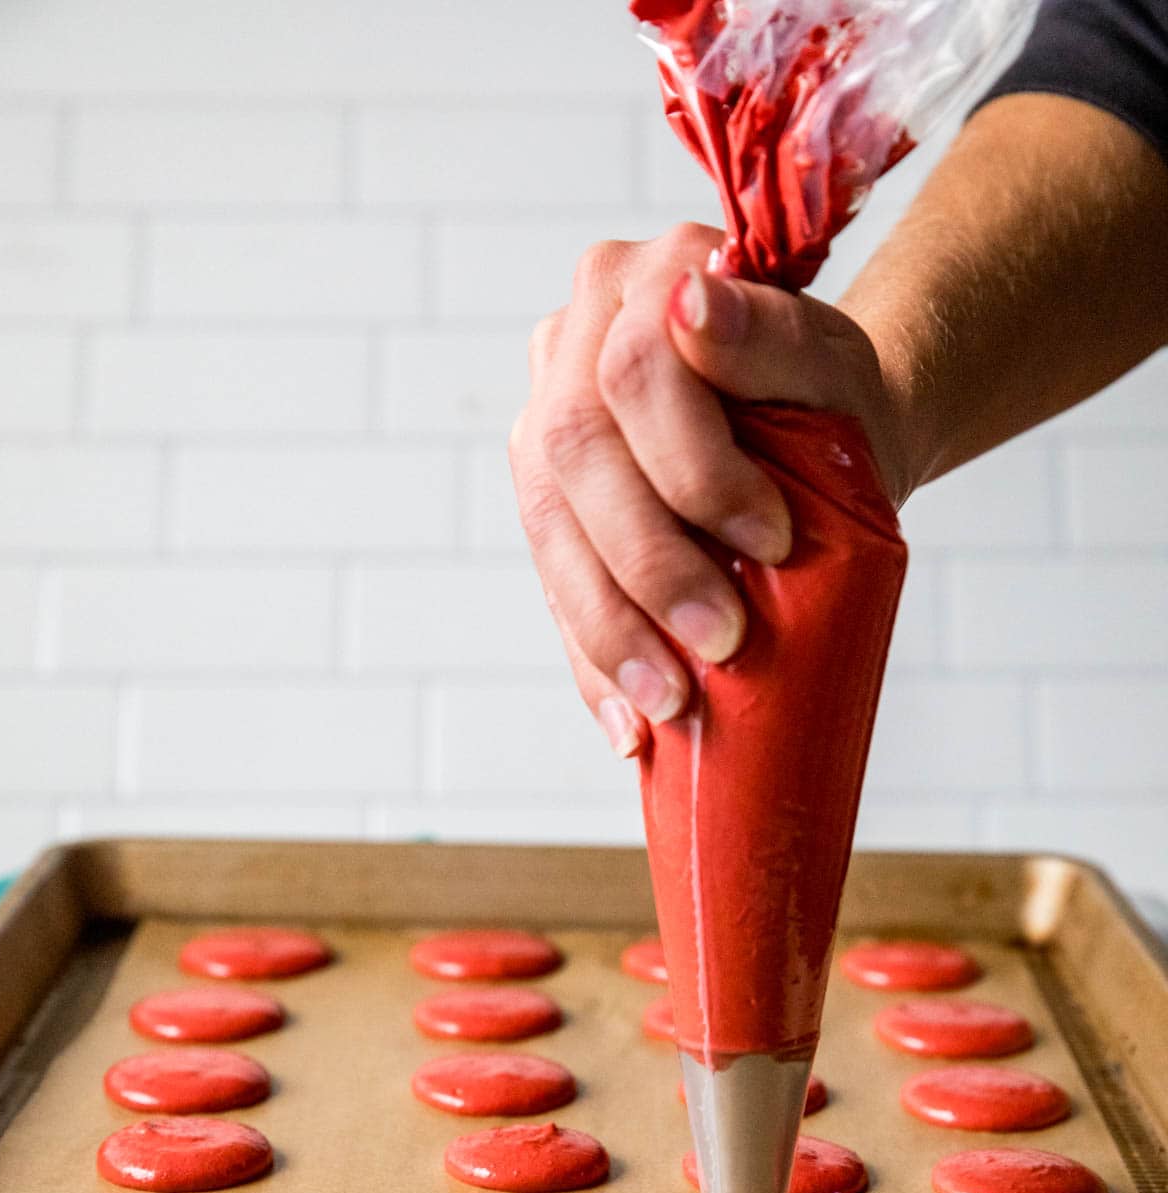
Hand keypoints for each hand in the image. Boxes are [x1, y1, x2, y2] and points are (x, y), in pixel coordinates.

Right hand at [509, 223, 908, 754]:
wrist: (822, 436)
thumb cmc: (833, 397)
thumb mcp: (833, 361)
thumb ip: (771, 332)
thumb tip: (693, 308)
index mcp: (644, 279)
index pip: (634, 371)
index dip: (694, 466)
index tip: (773, 539)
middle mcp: (575, 339)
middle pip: (577, 454)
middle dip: (648, 563)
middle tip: (722, 642)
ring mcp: (546, 419)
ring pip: (550, 527)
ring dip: (610, 628)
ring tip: (669, 703)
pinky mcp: (547, 501)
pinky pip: (552, 586)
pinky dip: (594, 662)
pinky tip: (628, 725)